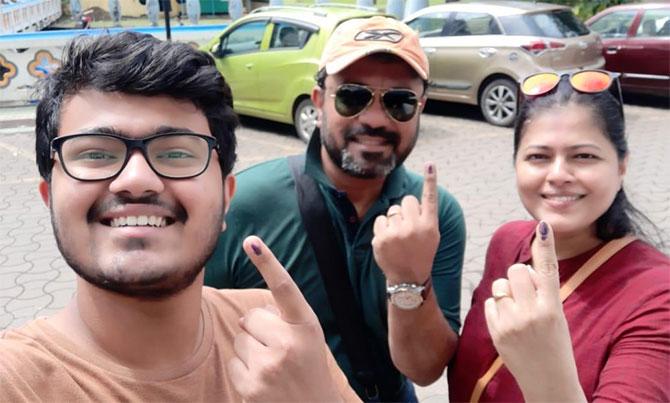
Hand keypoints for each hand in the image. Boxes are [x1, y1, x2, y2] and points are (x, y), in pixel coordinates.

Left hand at [227, 236, 341, 401]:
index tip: (251, 241)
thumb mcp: (309, 338)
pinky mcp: (250, 387)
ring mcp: (268, 366)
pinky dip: (243, 369)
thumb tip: (248, 313)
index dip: (268, 262)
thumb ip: (285, 318)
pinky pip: (233, 361)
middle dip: (258, 329)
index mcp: (307, 326)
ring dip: (250, 349)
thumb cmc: (308, 368)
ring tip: (272, 366)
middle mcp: (289, 344)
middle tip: (280, 349)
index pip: (285, 288)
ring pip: (239, 338)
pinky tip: (262, 380)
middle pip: (251, 316)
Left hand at [372, 162, 438, 283]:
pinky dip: (383, 227)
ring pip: (392, 210)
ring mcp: (396, 234)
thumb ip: (425, 217)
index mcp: (429, 226)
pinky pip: (380, 220)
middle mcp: (414, 228)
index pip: (430, 199)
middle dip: (406, 210)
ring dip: (394, 219)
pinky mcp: (381, 239)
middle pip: (406, 201)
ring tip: (399, 236)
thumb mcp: (432, 236)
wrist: (408, 278)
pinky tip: (389, 240)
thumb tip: (412, 199)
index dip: (430, 180)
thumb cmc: (421, 253)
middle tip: (408, 226)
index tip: (430, 164)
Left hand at [484, 222, 583, 400]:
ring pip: (500, 285)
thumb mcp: (557, 318)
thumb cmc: (555, 346)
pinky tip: (508, 324)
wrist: (548, 381)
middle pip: (516, 270)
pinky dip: (497, 308)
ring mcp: (512, 323)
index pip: (548, 270)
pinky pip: (489, 303)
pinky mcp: (496, 331)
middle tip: (526, 294)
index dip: (545, 247)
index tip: (543, 226)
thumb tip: (522, 270)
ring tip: (518, 312)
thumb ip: (541, 293)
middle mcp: (532, 313)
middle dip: (519, 276)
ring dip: (506, 292)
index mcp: (552, 308)